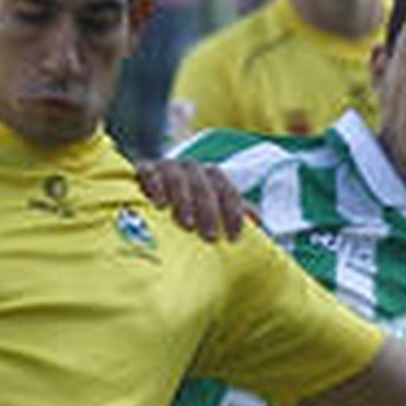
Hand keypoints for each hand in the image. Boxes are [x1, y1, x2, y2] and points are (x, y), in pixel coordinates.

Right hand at [135, 158, 249, 241]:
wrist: (146, 208)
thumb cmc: (188, 216)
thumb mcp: (212, 217)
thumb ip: (235, 216)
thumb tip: (261, 225)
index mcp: (211, 179)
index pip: (227, 189)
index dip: (234, 212)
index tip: (234, 238)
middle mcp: (191, 170)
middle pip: (204, 182)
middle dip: (209, 210)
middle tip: (209, 237)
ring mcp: (167, 168)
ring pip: (179, 176)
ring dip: (184, 200)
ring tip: (186, 225)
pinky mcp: (144, 170)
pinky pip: (149, 171)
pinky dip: (155, 184)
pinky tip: (158, 204)